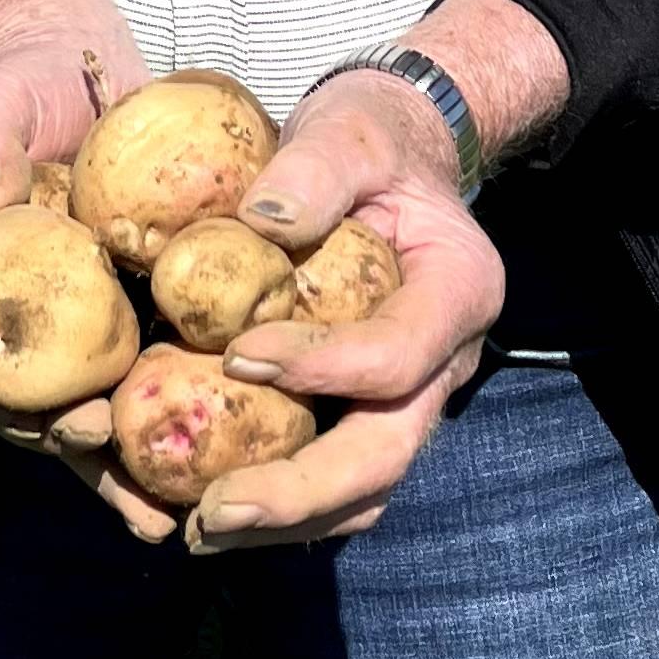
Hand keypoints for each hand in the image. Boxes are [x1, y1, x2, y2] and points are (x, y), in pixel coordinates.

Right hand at [0, 0, 176, 540]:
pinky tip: (225, 456)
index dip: (15, 412)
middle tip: (146, 497)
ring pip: (90, 409)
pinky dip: (174, 411)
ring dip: (132, 467)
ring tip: (181, 517)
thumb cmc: (12, 89)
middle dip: (89, 460)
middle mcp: (7, 327)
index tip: (70, 429)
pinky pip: (142, 371)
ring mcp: (64, 330)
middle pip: (35, 412)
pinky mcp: (119, 316)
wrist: (69, 67)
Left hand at [181, 30, 543, 554]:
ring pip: (363, 489)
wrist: (388, 156)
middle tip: (215, 509)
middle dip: (302, 492)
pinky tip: (204, 508)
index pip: (398, 355)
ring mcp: (408, 398)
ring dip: (286, 518)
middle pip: (387, 453)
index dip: (324, 368)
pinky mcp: (365, 412)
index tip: (238, 355)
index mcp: (458, 291)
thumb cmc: (371, 138)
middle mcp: (444, 362)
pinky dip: (277, 504)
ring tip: (200, 529)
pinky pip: (333, 479)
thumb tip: (264, 220)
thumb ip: (317, 168)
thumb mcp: (351, 129)